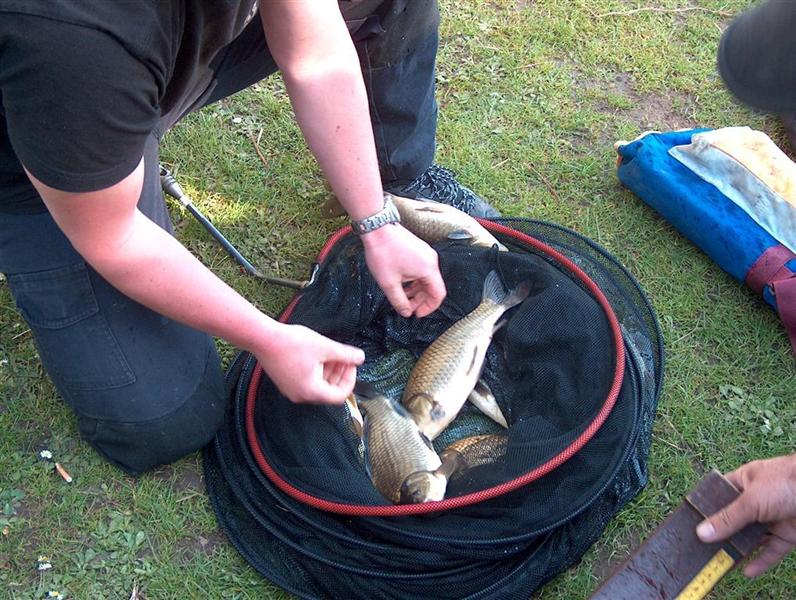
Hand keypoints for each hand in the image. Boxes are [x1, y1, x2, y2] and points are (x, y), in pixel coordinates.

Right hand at [256, 323, 364, 404]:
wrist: (262, 337)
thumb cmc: (292, 343)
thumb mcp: (325, 347)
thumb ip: (345, 355)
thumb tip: (361, 358)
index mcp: (311, 391)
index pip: (340, 396)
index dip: (350, 379)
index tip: (352, 364)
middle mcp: (300, 396)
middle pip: (329, 391)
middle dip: (340, 374)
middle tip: (345, 357)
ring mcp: (291, 390)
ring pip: (318, 385)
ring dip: (329, 371)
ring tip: (333, 353)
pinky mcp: (285, 382)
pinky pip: (307, 381)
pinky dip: (317, 371)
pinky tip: (319, 354)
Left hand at [360, 224, 445, 317]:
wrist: (377, 228)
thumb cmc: (383, 253)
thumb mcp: (389, 283)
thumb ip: (399, 301)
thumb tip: (406, 312)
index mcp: (429, 269)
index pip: (438, 295)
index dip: (429, 308)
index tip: (417, 314)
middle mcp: (431, 261)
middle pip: (432, 287)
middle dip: (420, 300)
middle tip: (407, 308)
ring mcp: (426, 254)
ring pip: (426, 279)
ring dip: (416, 290)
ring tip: (401, 296)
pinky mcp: (419, 250)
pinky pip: (421, 270)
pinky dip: (413, 280)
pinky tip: (401, 284)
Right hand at [696, 454, 795, 576]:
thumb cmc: (787, 482)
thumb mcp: (751, 501)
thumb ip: (728, 519)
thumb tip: (701, 533)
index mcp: (745, 481)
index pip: (720, 494)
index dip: (707, 508)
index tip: (693, 523)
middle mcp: (757, 500)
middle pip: (734, 519)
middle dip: (722, 534)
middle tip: (703, 548)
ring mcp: (773, 518)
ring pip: (752, 537)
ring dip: (739, 550)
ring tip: (720, 563)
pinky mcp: (787, 534)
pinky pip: (771, 550)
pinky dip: (761, 561)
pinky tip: (747, 572)